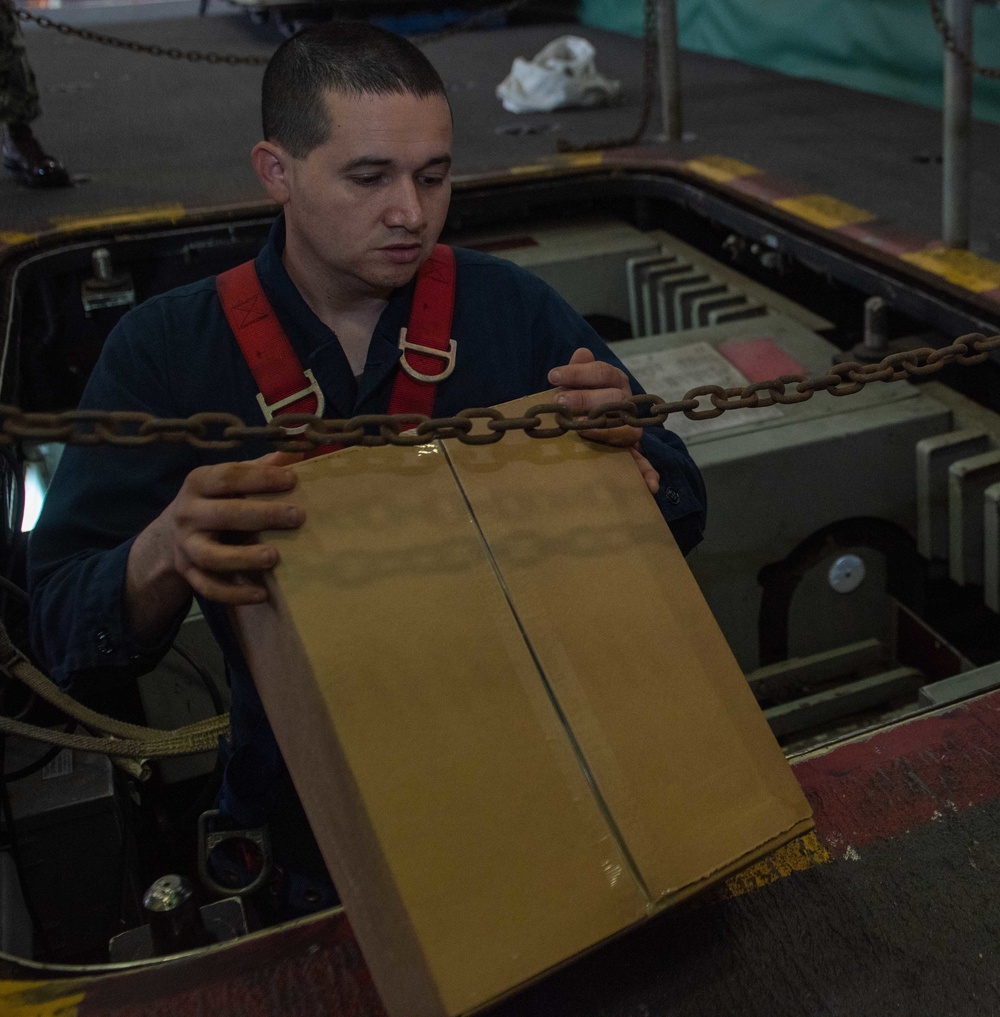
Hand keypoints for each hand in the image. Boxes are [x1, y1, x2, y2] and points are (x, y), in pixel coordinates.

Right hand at [126, 452, 305, 638]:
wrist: (171, 536)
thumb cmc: (215, 501)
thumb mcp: (229, 480)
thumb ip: (259, 467)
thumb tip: (296, 451)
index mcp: (198, 483)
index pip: (228, 476)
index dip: (260, 478)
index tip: (292, 479)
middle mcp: (187, 513)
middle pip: (223, 514)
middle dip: (261, 515)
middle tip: (297, 517)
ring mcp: (186, 546)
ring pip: (211, 556)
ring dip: (243, 558)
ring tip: (274, 557)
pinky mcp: (189, 574)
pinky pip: (209, 588)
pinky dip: (234, 594)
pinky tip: (262, 594)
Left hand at [548, 348, 659, 493]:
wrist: (597, 420)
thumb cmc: (582, 398)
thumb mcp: (578, 382)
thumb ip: (578, 371)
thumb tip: (581, 353)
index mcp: (615, 382)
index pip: (602, 372)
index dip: (577, 373)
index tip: (552, 375)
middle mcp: (627, 403)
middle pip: (614, 399)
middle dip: (585, 400)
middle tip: (559, 402)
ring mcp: (632, 428)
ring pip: (626, 430)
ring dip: (605, 432)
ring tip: (581, 432)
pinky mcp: (631, 451)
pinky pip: (642, 462)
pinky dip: (647, 472)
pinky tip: (650, 484)